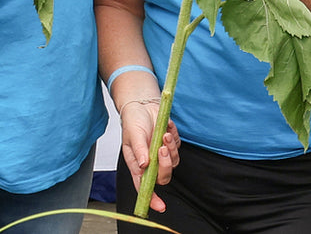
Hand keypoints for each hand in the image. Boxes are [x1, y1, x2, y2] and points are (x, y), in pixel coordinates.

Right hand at [118, 98, 178, 212]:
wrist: (143, 104)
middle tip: (161, 148)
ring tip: (164, 134)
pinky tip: (166, 127)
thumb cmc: (133, 121)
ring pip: (173, 163)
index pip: (144, 187)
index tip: (160, 206)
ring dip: (170, 149)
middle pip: (163, 176)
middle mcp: (150, 163)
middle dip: (165, 164)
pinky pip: (178, 148)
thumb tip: (144, 165)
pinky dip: (174, 138)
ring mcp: (161, 154)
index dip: (152, 199)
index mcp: (138, 164)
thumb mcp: (133, 134)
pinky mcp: (170, 145)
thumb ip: (139, 150)